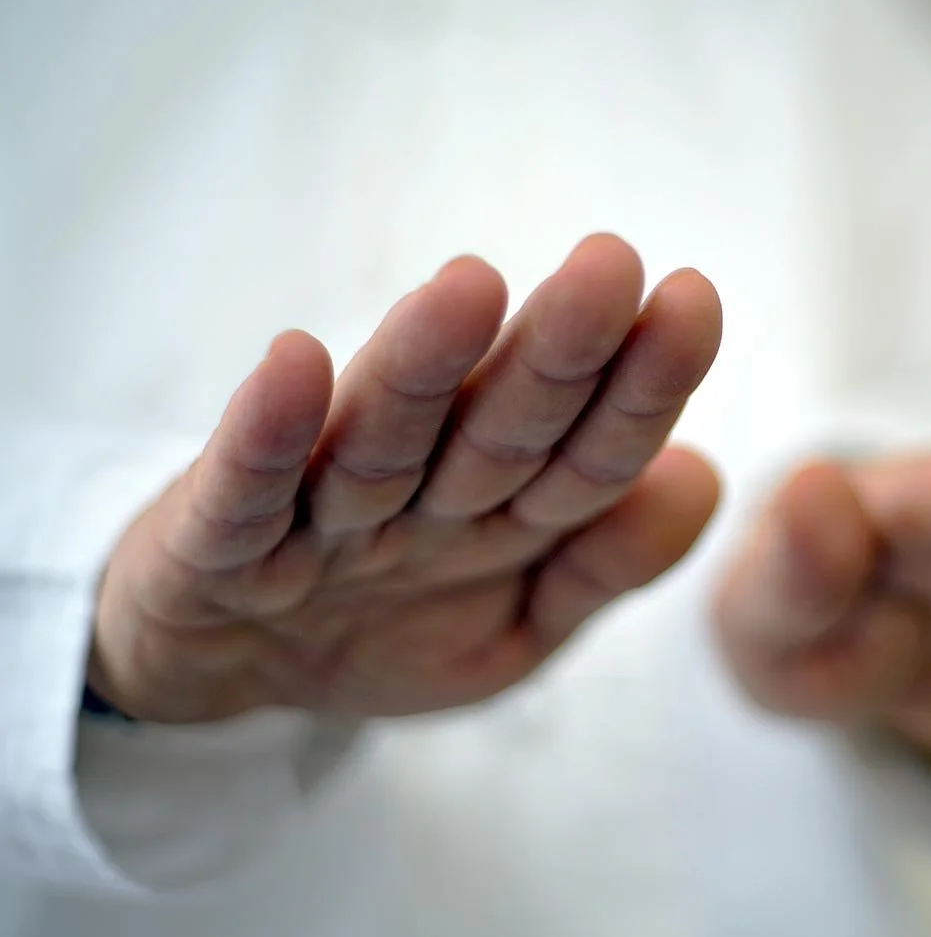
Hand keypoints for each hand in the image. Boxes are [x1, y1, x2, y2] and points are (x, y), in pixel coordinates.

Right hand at [91, 235, 721, 722]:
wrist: (231, 674)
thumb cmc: (387, 629)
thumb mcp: (517, 630)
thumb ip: (603, 564)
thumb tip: (706, 476)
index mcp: (501, 515)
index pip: (586, 452)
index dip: (641, 388)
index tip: (693, 301)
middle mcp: (422, 497)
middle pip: (497, 425)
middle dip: (555, 351)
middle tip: (608, 261)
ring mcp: (322, 518)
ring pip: (381, 439)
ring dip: (422, 364)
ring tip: (469, 284)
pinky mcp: (218, 542)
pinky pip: (247, 491)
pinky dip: (269, 434)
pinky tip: (295, 360)